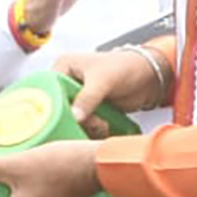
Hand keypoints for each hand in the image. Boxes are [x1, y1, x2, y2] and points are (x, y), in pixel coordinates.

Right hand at [53, 46, 171, 137]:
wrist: (149, 77)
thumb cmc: (126, 67)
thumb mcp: (103, 80)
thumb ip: (87, 98)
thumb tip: (75, 117)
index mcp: (64, 67)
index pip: (47, 89)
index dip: (55, 105)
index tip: (67, 117)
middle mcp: (67, 82)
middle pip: (58, 108)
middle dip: (75, 119)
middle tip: (90, 121)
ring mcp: (78, 97)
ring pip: (71, 119)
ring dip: (86, 126)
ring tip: (101, 122)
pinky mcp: (88, 110)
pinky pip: (83, 125)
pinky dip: (92, 129)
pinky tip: (103, 126)